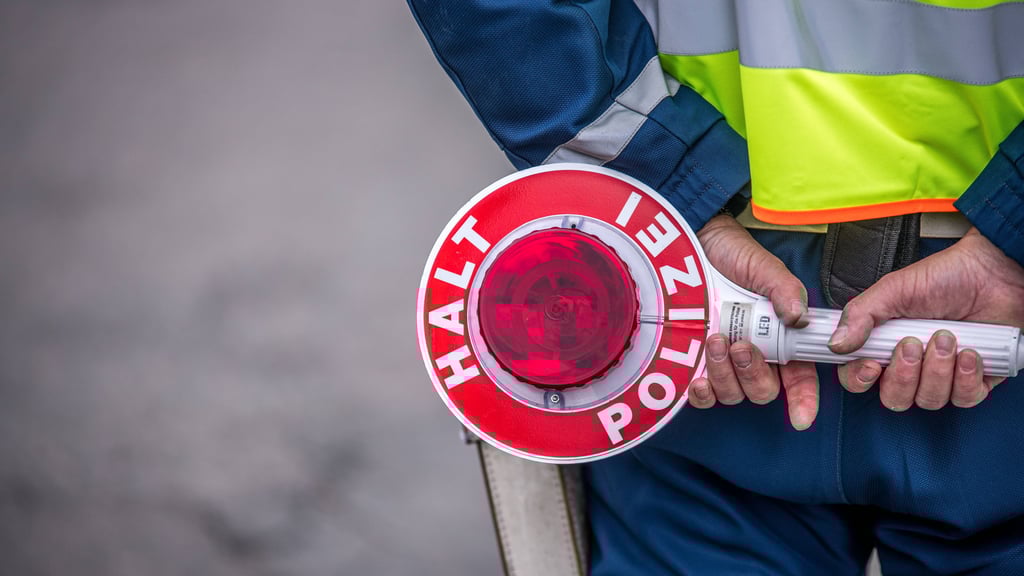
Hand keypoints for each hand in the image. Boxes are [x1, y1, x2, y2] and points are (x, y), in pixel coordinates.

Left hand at [687, 215, 819, 429]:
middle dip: (754, 375)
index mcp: (780, 339)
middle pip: (763, 392)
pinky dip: (701, 394)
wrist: (693, 245)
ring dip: (726, 376)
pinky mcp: (693, 363)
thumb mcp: (765, 269)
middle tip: (741, 346)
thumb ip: (785, 291)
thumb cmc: (733, 256)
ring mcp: (723, 362)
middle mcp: (754, 356)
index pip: (798, 379)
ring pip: (732, 395)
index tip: (801, 418)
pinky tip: (697, 380)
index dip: (803, 401)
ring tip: (716, 341)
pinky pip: (701, 396)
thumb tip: (798, 319)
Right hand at [829, 228, 1023, 409]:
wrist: (996, 272)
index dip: (860, 379)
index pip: (858, 377)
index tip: (870, 364)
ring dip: (938, 370)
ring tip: (947, 337)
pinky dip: (966, 377)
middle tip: (913, 344)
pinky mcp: (975, 380)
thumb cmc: (947, 276)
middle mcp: (911, 365)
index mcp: (884, 344)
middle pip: (894, 399)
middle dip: (905, 375)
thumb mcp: (894, 289)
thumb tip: (836, 344)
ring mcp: (943, 375)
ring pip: (930, 400)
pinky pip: (964, 398)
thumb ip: (861, 315)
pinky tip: (970, 352)